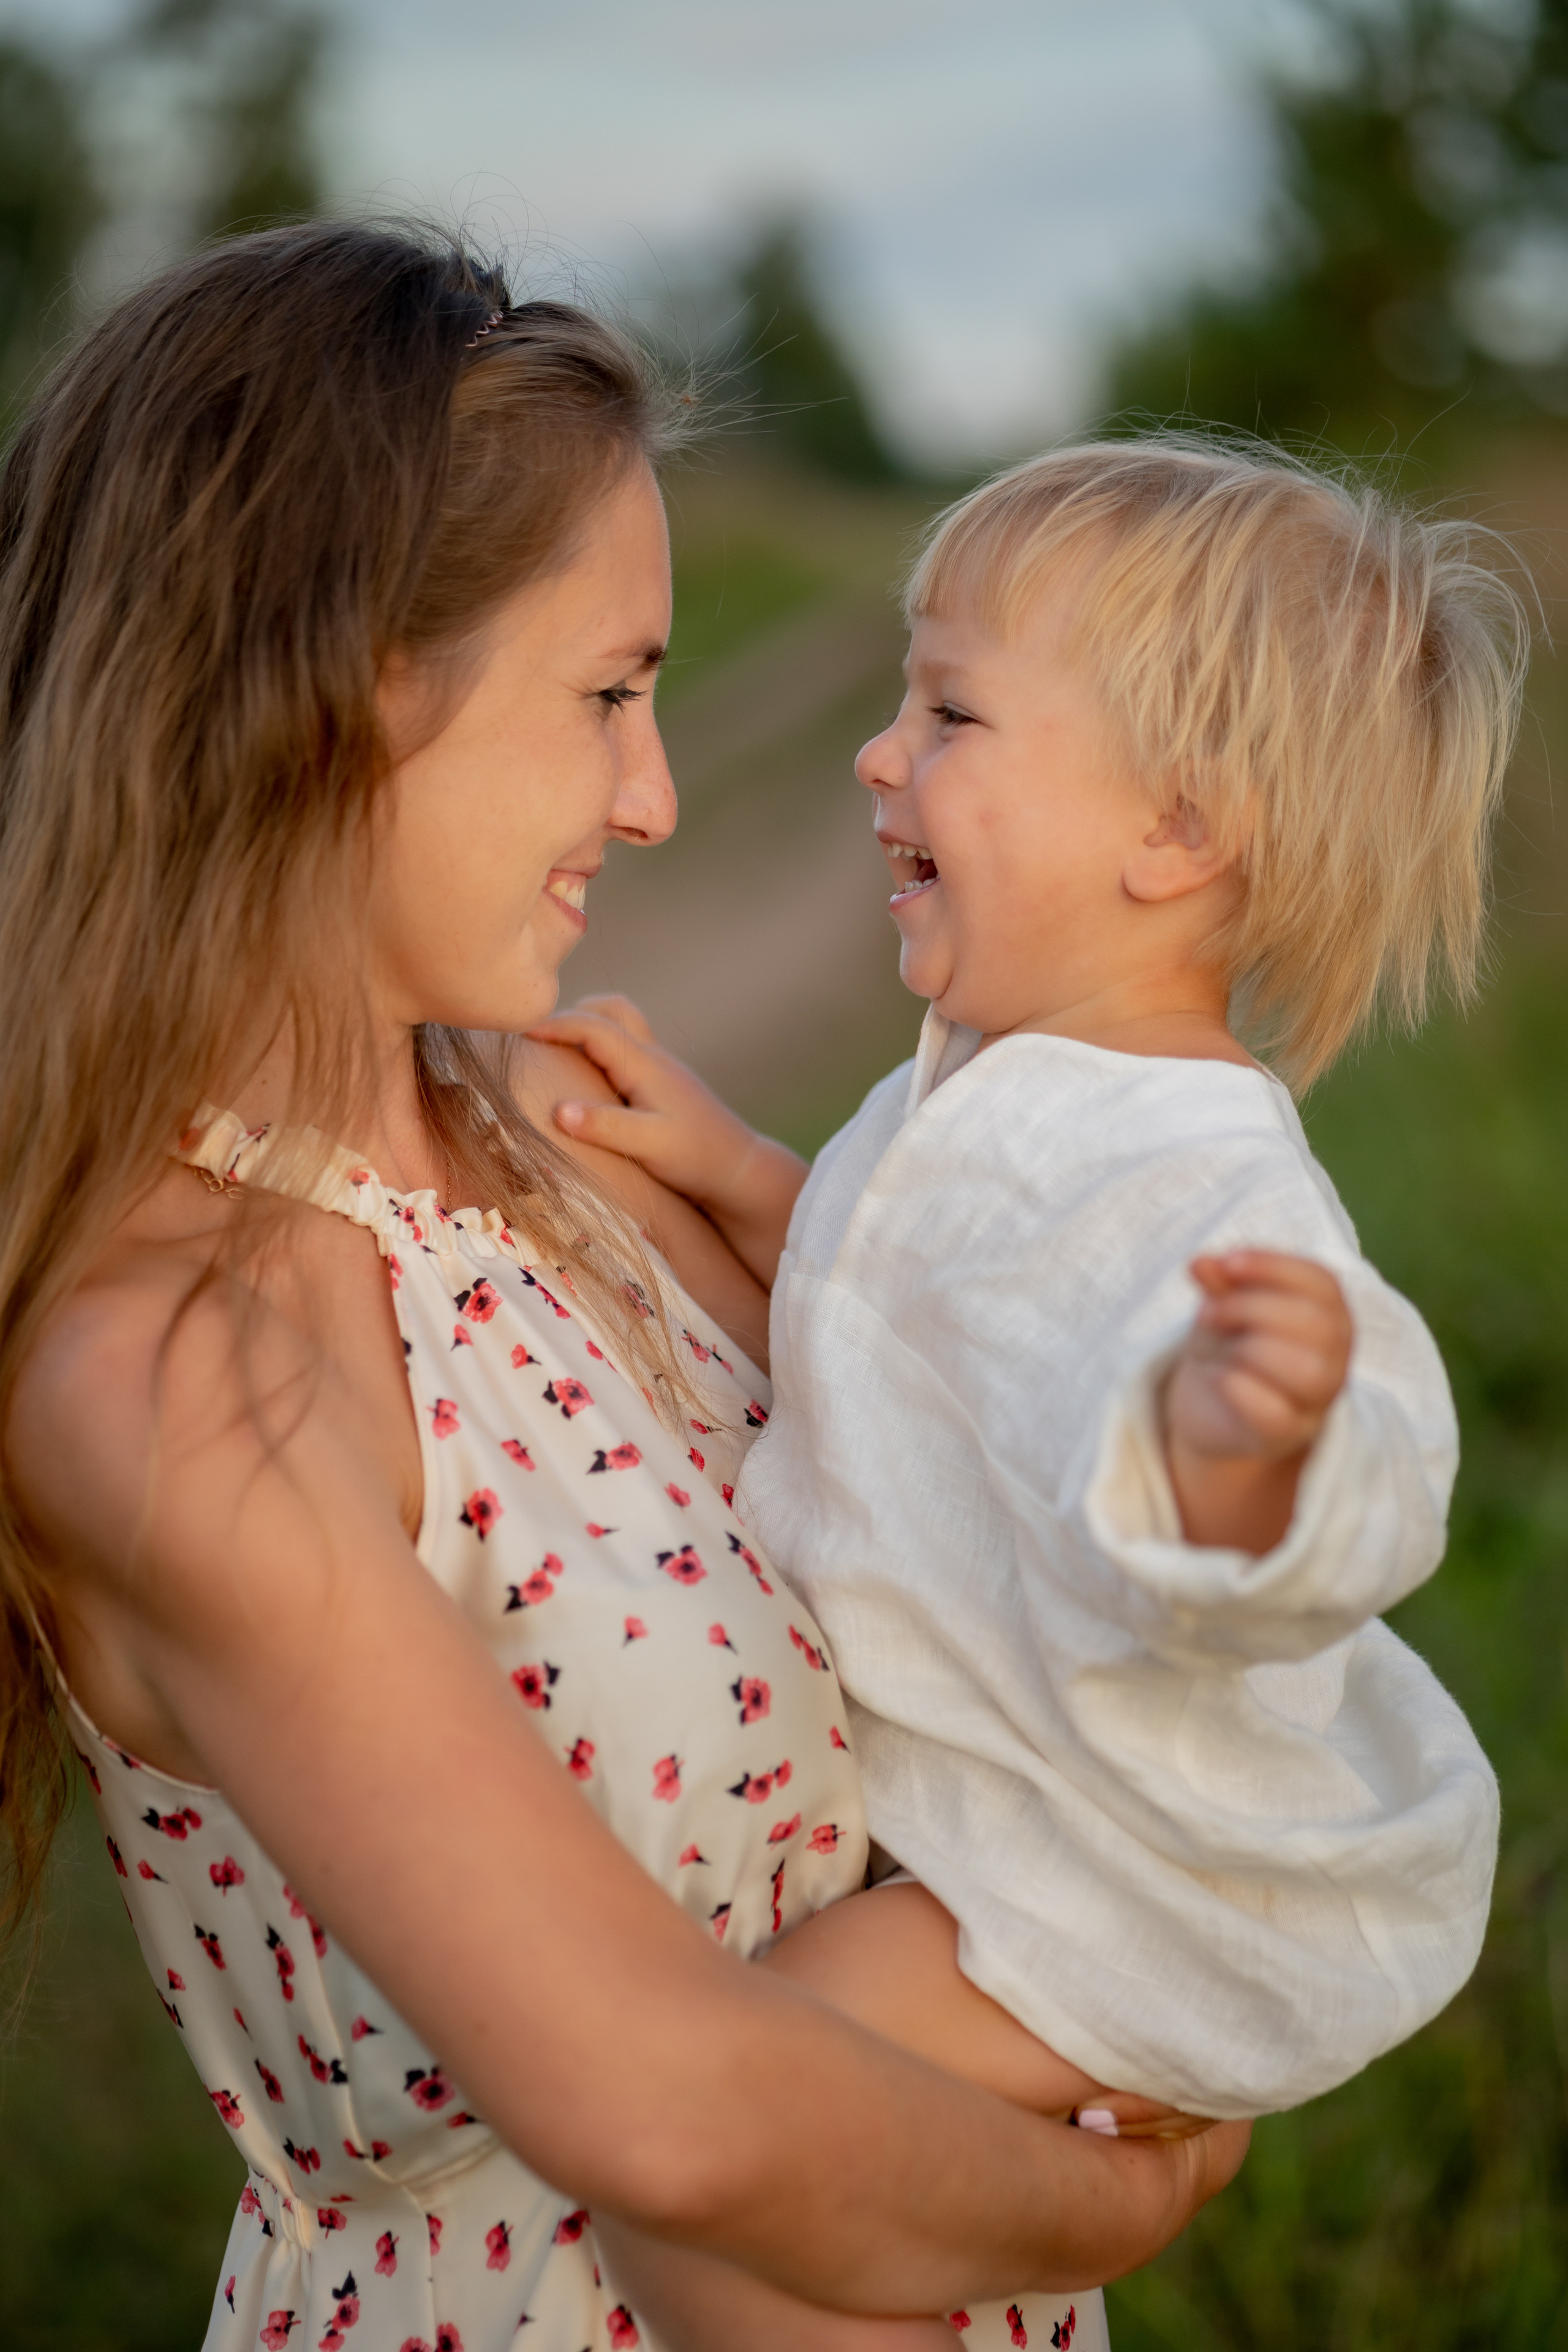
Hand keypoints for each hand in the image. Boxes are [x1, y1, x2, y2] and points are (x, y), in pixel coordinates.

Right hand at [527, 997, 807, 1290]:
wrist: (740, 1170)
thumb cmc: (697, 1159)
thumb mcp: (649, 1146)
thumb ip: (606, 1126)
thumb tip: (559, 1111)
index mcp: (646, 1065)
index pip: (593, 1027)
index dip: (554, 1025)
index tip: (519, 1031)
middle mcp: (655, 1058)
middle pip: (613, 1010)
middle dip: (574, 1013)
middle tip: (541, 1036)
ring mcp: (663, 1069)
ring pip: (624, 1025)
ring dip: (592, 1027)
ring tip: (561, 1053)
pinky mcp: (666, 1085)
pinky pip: (629, 1049)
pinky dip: (604, 1049)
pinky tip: (591, 1079)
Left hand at [1162, 1250, 1352, 1553]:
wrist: (1211, 1407)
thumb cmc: (1229, 1344)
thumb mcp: (1223, 1305)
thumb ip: (1219, 1283)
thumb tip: (1201, 1261)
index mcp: (1329, 1314)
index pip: (1322, 1283)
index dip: (1274, 1267)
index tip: (1226, 1262)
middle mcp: (1334, 1357)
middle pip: (1317, 1324)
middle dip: (1253, 1308)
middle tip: (1207, 1312)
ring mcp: (1315, 1400)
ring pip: (1309, 1370)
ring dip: (1251, 1348)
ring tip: (1217, 1347)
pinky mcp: (1286, 1435)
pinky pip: (1275, 1414)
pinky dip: (1240, 1389)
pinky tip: (1217, 1377)